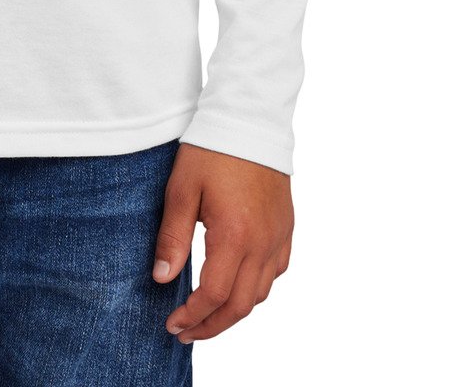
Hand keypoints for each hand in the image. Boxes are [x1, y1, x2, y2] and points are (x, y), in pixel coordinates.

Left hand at [152, 142, 292, 342]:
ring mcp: (279, 236)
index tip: (172, 324)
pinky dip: (256, 288)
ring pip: (261, 293)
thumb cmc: (211, 149)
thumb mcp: (181, 188)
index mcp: (235, 235)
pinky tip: (238, 284)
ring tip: (208, 315)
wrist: (250, 117)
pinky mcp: (286, 226)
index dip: (192, 316)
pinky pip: (276, 271)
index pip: (214, 295)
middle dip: (212, 326)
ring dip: (234, 311)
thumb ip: (173, 237)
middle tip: (187, 332)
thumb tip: (163, 279)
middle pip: (240, 305)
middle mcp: (263, 243)